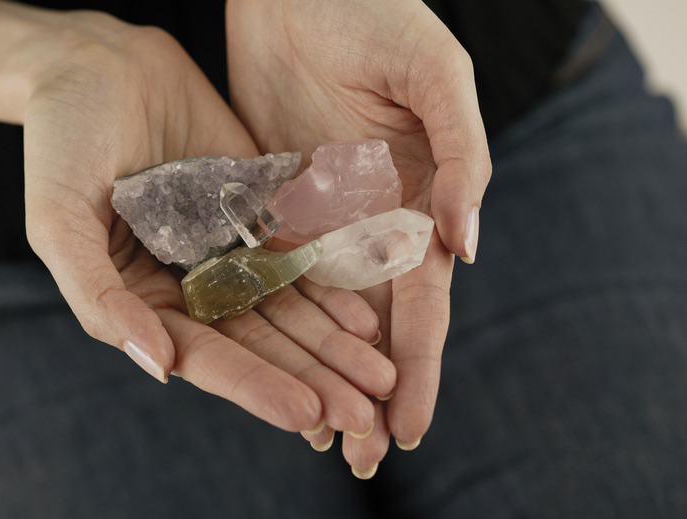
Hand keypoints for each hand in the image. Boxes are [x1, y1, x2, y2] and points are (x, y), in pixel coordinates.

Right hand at [19, 8, 394, 433]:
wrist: (98, 64)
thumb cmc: (60, 139)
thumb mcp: (58, 219)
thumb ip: (99, 295)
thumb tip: (160, 366)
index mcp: (143, 299)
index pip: (206, 356)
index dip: (256, 387)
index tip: (308, 416)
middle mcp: (190, 284)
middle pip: (260, 343)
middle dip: (311, 379)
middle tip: (364, 414)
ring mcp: (227, 250)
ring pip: (288, 308)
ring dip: (333, 345)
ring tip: (379, 377)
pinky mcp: (256, 214)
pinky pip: (298, 257)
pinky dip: (331, 289)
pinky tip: (366, 318)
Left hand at [227, 0, 491, 472]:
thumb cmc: (380, 14)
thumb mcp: (434, 76)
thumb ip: (462, 156)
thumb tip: (469, 245)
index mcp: (421, 201)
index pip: (424, 303)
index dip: (420, 367)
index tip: (411, 430)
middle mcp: (373, 221)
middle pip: (375, 325)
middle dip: (372, 392)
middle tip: (363, 458)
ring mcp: (322, 216)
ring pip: (324, 313)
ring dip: (323, 373)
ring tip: (317, 433)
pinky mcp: (274, 201)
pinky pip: (274, 271)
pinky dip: (276, 323)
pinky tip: (269, 363)